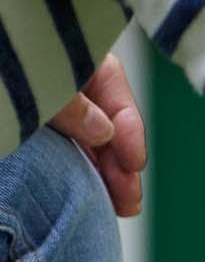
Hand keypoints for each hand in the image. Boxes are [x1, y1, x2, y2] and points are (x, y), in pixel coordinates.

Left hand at [48, 54, 143, 218]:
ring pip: (86, 141)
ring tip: (116, 205)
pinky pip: (63, 146)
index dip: (130, 134)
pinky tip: (90, 188)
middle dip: (120, 166)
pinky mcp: (35, 123)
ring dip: (103, 173)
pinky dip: (79, 167)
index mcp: (79, 60)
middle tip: (128, 201)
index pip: (118, 98)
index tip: (135, 165)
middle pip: (105, 126)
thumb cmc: (4, 55)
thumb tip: (102, 132)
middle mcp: (70, 84)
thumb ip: (70, 103)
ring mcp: (51, 103)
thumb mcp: (39, 77)